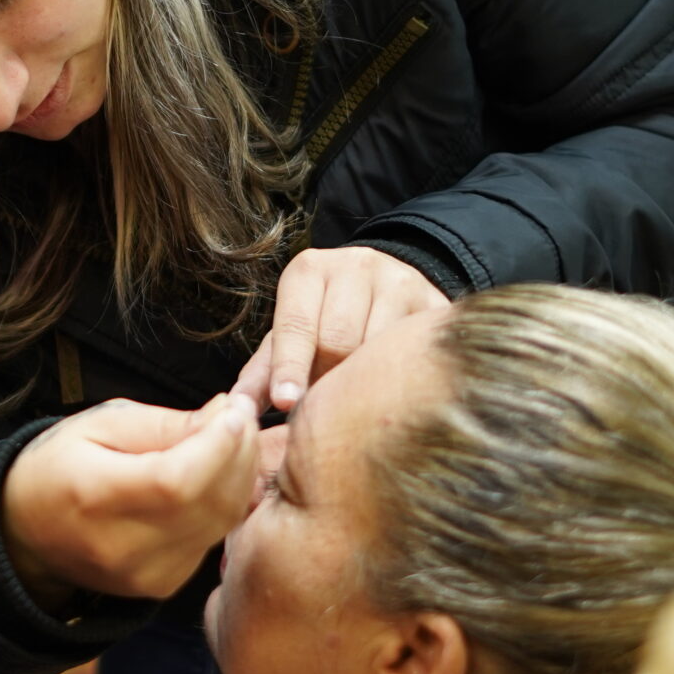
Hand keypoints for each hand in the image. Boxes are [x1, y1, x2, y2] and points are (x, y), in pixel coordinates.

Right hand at [1, 394, 261, 607]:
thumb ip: (164, 424)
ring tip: (232, 438)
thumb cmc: (58, 466)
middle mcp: (123, 548)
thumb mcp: (99, 424)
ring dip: (239, 475)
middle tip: (240, 414)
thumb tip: (225, 416)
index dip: (218, 444)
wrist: (25, 532)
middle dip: (238, 452)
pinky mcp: (162, 585)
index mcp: (94, 498)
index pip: (178, 481)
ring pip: (221, 521)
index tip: (234, 407)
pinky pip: (212, 537)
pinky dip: (224, 502)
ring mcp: (146, 574)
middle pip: (210, 502)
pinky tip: (215, 474)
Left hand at [234, 247, 449, 412]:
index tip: (286, 401)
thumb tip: (237, 409)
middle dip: (329, 378)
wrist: (389, 287)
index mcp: (309, 270)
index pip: (296, 326)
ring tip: (359, 394)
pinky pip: (415, 350)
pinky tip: (393, 385)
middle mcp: (356, 265)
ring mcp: (401, 280)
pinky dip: (400, 376)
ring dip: (365, 381)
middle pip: (338, 341)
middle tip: (328, 400)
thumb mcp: (292, 338)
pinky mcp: (436, 302)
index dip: (289, 368)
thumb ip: (264, 373)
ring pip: (378, 348)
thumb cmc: (326, 322)